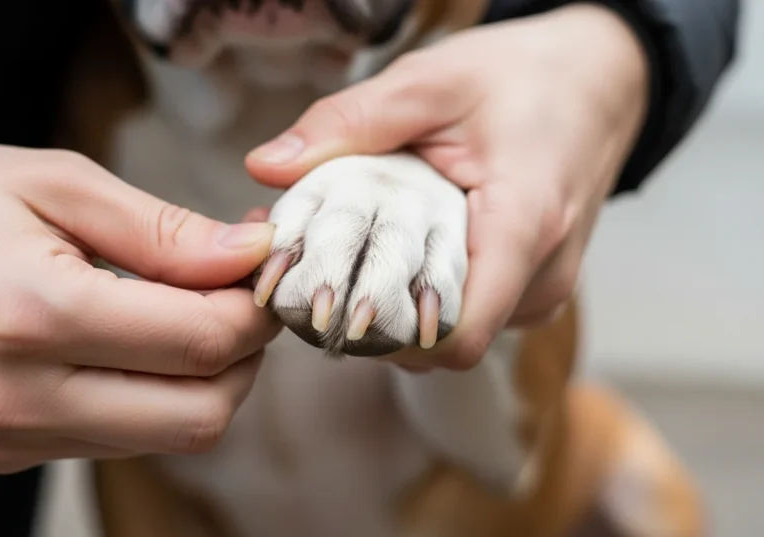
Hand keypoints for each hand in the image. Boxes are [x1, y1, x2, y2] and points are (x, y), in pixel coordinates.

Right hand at [0, 145, 280, 472]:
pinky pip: (125, 438)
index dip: (257, 304)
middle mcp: (27, 398)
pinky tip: (146, 343)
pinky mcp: (11, 452)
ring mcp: (16, 437)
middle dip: (246, 352)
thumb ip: (159, 229)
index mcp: (38, 317)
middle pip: (204, 410)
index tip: (267, 264)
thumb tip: (248, 254)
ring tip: (195, 310)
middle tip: (240, 292)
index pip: (206, 339)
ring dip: (209, 377)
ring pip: (172, 434)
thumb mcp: (48, 188)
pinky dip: (161, 394)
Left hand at [244, 4, 647, 369]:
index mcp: (523, 226)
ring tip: (369, 251)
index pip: (456, 337)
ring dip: (402, 305)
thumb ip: (349, 122)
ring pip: (454, 333)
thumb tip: (266, 166)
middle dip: (377, 315)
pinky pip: (473, 313)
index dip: (384, 332)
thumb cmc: (527, 78)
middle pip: (442, 341)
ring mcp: (544, 289)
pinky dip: (431, 294)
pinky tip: (411, 251)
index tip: (331, 297)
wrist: (599, 82)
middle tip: (328, 266)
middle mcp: (542, 276)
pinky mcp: (536, 288)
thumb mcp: (433, 80)